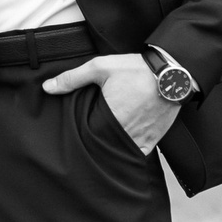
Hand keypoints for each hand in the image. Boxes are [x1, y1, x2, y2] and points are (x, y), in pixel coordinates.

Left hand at [41, 51, 176, 153]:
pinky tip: (121, 148)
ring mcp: (141, 139)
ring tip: (101, 146)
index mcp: (110, 118)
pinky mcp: (154, 139)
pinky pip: (138, 153)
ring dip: (111, 150)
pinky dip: (129, 152)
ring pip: (120, 153)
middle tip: (86, 143)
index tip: (74, 137)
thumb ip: (73, 78)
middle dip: (95, 146)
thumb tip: (47, 88)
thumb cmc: (136, 70)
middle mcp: (125, 133)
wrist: (173, 73)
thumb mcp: (101, 67)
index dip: (81, 138)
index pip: (88, 138)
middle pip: (103, 147)